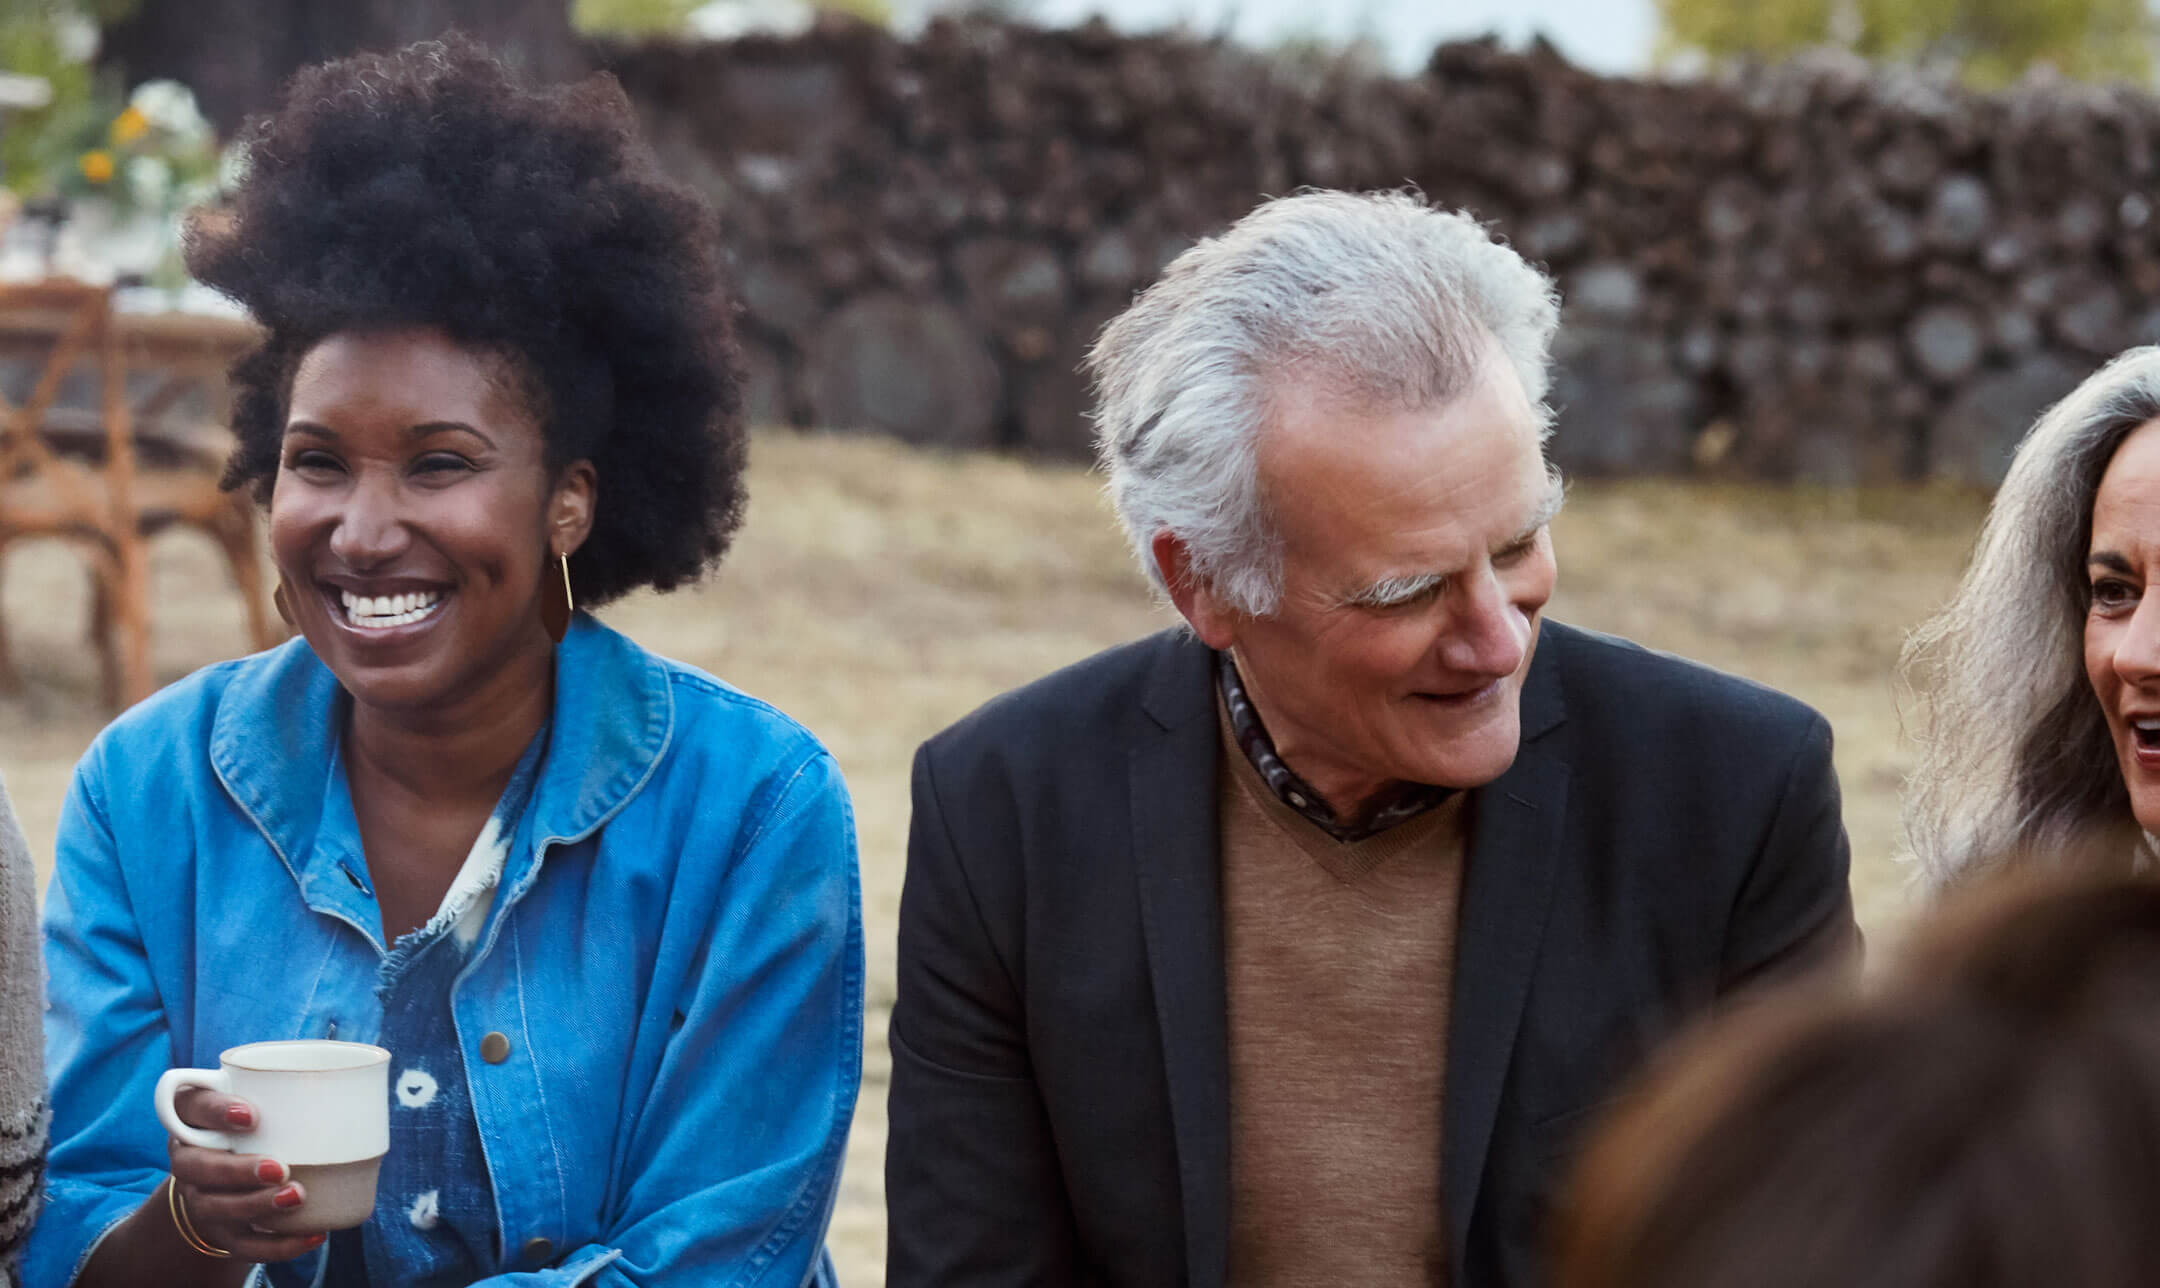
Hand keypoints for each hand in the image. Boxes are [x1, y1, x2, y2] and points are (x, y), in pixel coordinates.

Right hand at [164, 1086, 326, 1261]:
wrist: (222, 1179)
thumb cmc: (252, 1128)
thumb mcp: (259, 1100)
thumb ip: (285, 1089)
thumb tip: (357, 1082)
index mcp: (193, 1119)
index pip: (192, 1107)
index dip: (216, 1112)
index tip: (251, 1115)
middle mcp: (188, 1159)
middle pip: (196, 1167)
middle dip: (236, 1170)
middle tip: (278, 1167)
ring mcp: (199, 1198)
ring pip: (214, 1208)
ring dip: (255, 1206)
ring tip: (297, 1196)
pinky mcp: (219, 1231)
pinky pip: (243, 1245)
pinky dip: (278, 1245)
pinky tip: (313, 1235)